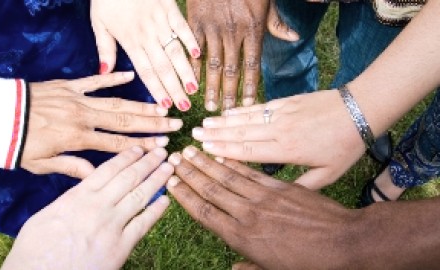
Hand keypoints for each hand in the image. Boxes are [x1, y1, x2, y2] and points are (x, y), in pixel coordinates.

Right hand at [2, 147, 171, 269]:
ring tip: (168, 168)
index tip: (139, 148)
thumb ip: (69, 200)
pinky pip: (143, 224)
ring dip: (156, 180)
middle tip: (162, 152)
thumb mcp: (44, 216)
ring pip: (140, 196)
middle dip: (148, 163)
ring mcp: (111, 227)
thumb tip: (83, 191)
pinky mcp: (120, 248)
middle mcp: (98, 207)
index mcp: (78, 197)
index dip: (127, 157)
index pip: (108, 170)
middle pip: (129, 178)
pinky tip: (165, 200)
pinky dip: (156, 210)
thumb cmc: (34, 251)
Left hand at [22, 72, 182, 178]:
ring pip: (116, 102)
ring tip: (163, 106)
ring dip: (141, 104)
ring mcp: (78, 99)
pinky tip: (130, 75)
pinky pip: (94, 81)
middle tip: (176, 123)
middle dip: (153, 123)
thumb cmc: (19, 144)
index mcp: (78, 139)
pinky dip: (112, 78)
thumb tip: (97, 175)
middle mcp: (84, 118)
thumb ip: (72, 167)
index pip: (118, 144)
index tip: (164, 145)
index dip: (143, 145)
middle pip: (125, 121)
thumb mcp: (42, 164)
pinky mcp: (69, 85)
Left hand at [91, 0, 199, 111]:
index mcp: (130, 41)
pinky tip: (197, 55)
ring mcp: (160, 21)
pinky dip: (190, 39)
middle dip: (175, 88)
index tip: (165, 106)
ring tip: (194, 88)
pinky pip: (182, 26)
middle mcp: (147, 35)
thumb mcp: (99, 22)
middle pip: (163, 66)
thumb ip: (104, 48)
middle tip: (184, 106)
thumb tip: (105, 73)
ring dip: (185, 70)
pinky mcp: (169, 8)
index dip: (156, 89)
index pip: (145, 71)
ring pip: (175, 50)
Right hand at [167, 146, 357, 269]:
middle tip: (175, 158)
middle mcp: (249, 214)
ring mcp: (265, 197)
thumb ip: (250, 268)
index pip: (205, 213)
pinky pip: (252, 170)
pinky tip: (223, 150)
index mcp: (244, 238)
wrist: (345, 243)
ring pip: (229, 176)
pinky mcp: (281, 185)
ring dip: (208, 161)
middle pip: (212, 189)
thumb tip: (233, 268)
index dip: (186, 196)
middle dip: (191, 173)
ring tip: (192, 148)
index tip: (172, 183)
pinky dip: (235, 160)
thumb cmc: (311, 263)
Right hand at [187, 0, 298, 110]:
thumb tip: (294, 38)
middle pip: (232, 70)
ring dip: (211, 87)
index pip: (253, 65)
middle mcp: (233, 32)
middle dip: (229, 94)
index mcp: (253, 28)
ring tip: (209, 106)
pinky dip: (192, 67)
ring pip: (212, 64)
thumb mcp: (267, 1)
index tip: (248, 106)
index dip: (250, 87)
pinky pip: (193, 49)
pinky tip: (192, 83)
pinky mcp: (195, 22)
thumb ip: (276, 22)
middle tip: (225, 114)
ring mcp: (213, 28)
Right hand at [191, 91, 363, 189]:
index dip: (224, 151)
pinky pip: (259, 106)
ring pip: (246, 118)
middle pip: (241, 133)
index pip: (248, 151)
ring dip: (223, 121)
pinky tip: (228, 111)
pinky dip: (242, 109)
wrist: (360, 110)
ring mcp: (282, 114)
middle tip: (193, 136)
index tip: (205, 151)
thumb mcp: (329, 174)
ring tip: (203, 123)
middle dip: (215, 135)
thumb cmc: (345, 145)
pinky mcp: (287, 102)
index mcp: (287, 151)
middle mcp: (280, 131)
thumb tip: (284, 194)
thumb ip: (303, 184)